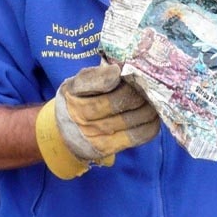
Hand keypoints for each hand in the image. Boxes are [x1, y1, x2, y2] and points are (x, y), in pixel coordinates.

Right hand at [35, 62, 159, 178]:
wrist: (63, 133)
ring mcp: (94, 133)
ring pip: (132, 118)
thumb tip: (122, 69)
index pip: (96, 81)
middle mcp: (80, 114)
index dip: (116, 75)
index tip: (126, 70)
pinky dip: (151, 124)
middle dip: (139, 90)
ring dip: (149, 106)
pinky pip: (137, 136)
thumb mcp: (78, 83)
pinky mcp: (106, 147)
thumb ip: (97, 75)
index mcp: (73, 91)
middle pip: (120, 101)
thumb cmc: (76, 100)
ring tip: (154, 98)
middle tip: (149, 83)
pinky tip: (153, 116)